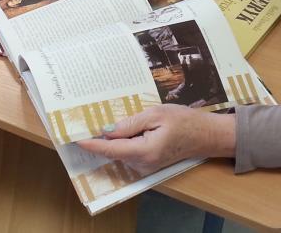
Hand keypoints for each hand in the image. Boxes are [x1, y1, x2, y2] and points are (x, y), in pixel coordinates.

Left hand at [76, 105, 234, 174]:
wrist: (205, 135)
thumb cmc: (183, 121)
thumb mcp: (156, 114)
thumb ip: (130, 123)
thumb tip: (107, 130)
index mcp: (144, 151)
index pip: (111, 149)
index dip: (92, 144)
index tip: (75, 138)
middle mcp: (142, 164)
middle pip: (113, 150)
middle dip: (101, 136)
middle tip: (88, 119)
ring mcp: (145, 166)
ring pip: (121, 150)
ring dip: (114, 137)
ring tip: (111, 117)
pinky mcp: (148, 163)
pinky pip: (129, 151)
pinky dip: (123, 140)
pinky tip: (125, 126)